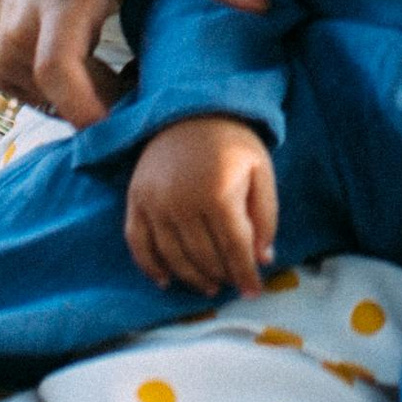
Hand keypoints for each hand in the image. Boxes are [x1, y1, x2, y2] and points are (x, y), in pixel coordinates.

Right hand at [0, 0, 267, 129]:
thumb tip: (259, 6)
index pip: (58, 66)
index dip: (89, 106)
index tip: (133, 117)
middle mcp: (24, 26)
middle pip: (54, 97)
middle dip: (104, 113)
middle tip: (149, 103)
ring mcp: (6, 51)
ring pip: (49, 105)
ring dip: (93, 106)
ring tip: (131, 83)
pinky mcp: (3, 70)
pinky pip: (40, 104)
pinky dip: (73, 103)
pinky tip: (102, 82)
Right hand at [125, 116, 276, 297]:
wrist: (189, 110)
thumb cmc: (231, 142)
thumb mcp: (261, 171)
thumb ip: (265, 216)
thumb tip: (262, 259)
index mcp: (218, 194)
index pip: (234, 248)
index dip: (245, 273)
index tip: (254, 291)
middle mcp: (183, 202)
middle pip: (204, 256)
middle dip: (223, 276)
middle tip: (233, 284)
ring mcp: (155, 202)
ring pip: (173, 257)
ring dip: (192, 278)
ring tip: (209, 286)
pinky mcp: (136, 199)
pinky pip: (138, 243)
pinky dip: (150, 267)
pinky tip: (166, 281)